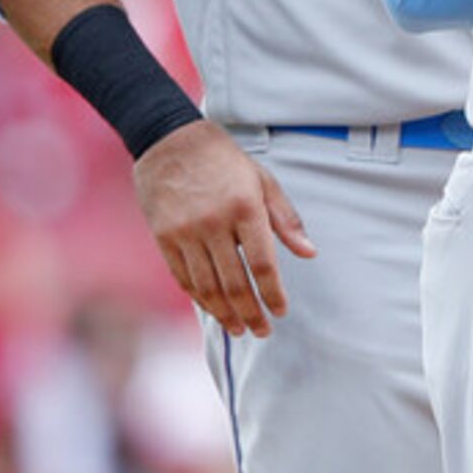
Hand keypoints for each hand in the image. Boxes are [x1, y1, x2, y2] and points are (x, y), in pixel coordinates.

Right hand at [132, 122, 316, 336]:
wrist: (171, 142)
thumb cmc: (226, 162)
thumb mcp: (264, 182)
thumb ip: (286, 220)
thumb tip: (309, 253)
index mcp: (244, 209)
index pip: (262, 263)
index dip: (272, 292)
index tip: (281, 311)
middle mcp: (213, 224)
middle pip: (234, 281)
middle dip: (250, 312)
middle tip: (262, 331)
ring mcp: (185, 232)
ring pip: (206, 285)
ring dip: (224, 312)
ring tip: (239, 329)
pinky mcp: (163, 237)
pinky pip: (183, 276)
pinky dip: (199, 297)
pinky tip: (212, 310)